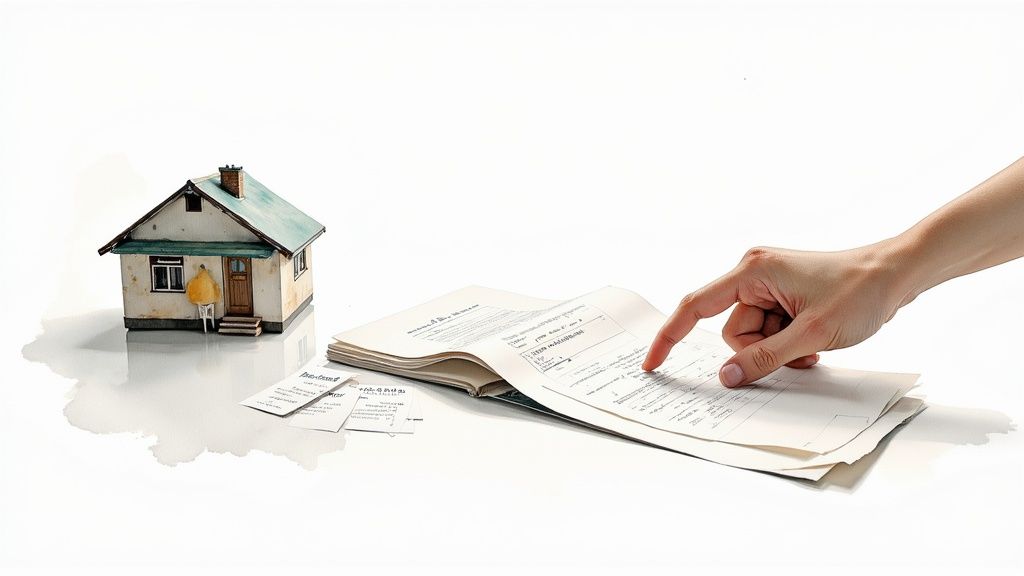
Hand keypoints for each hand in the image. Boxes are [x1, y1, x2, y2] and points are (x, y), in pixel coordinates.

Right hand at [642, 243, 907, 386]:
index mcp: (751, 271)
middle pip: (731, 330)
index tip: (652, 363)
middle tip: (798, 350)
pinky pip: (769, 330)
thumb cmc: (860, 291)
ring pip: (752, 335)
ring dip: (778, 349)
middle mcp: (754, 272)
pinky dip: (787, 342)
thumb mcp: (810, 335)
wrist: (899, 273)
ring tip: (813, 344)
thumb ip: (764, 358)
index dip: (670, 337)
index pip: (695, 307)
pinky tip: (814, 339)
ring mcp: (769, 283)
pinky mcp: (783, 294)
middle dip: (759, 350)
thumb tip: (727, 378)